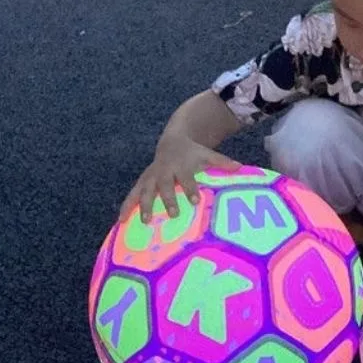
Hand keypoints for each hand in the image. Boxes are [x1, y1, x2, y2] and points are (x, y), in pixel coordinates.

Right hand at [119, 135, 239, 222]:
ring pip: (145, 191)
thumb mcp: (207, 154)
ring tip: (145, 221)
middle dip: (168, 200)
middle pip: (165, 186)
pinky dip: (126, 207)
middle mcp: (164, 171)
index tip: (195, 201)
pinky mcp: (142, 182)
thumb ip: (222, 162)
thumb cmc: (193, 153)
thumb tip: (240, 167)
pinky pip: (132, 194)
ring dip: (143, 205)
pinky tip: (121, 220)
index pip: (187, 178)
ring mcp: (151, 177)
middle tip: (174, 214)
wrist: (172, 141)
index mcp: (181, 165)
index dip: (190, 189)